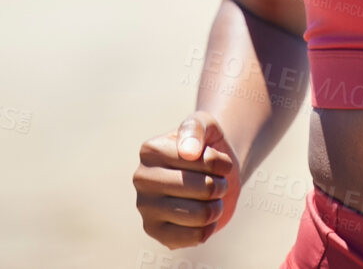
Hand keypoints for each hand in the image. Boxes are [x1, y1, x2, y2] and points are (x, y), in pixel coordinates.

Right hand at [133, 111, 239, 248]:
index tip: (220, 161)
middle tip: (216, 182)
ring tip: (210, 199)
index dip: (221, 163)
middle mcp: (142, 179)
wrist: (210, 172)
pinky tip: (203, 218)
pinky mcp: (155, 232)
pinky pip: (195, 237)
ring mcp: (145, 207)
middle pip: (203, 188)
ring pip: (200, 214)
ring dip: (216, 206)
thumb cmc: (206, 146)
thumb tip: (188, 152)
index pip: (200, 160)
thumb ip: (196, 128)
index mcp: (150, 150)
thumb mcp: (205, 124)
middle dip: (220, 185)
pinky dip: (209, 227)